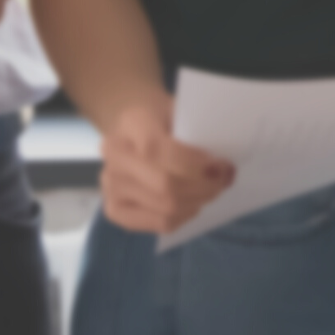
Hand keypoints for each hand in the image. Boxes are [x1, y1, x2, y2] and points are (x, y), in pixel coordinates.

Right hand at [99, 92, 234, 235]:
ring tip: (212, 190)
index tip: (221, 165)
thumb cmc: (164, 119)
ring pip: (165, 208)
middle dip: (204, 186)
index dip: (195, 164)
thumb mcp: (180, 111)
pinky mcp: (115, 211)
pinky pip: (159, 223)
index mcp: (131, 123)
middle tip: (224, 179)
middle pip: (165, 185)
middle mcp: (114, 157)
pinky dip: (185, 216)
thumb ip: (197, 133)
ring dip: (198, 202)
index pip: (158, 151)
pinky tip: (193, 203)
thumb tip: (220, 166)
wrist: (132, 129)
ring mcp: (111, 187)